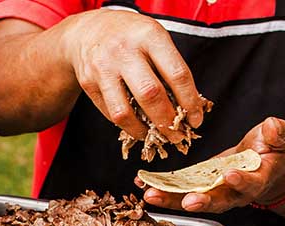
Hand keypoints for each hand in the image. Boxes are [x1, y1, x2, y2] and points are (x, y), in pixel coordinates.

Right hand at [60, 9, 204, 140]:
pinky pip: (111, 113)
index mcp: (149, 35)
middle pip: (151, 95)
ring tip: (156, 137)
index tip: (196, 119)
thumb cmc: (132, 37)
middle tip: (178, 135)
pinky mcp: (88, 83)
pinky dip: (128, 125)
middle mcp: (124, 50)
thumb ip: (170, 67)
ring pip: (125, 112)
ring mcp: (103, 67)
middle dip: (168, 121)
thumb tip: (187, 109)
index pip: (177, 74)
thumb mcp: (154, 38)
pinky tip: (138, 127)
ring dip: (144, 131)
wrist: (89, 30)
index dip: (190, 102)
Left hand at [138, 117, 284, 212]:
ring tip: (151, 195)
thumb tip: (271, 127)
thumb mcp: (280, 137)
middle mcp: (235, 193)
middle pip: (219, 201)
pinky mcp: (198, 188)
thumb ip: (278, 133)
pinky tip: (143, 185)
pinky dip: (162, 190)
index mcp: (258, 180)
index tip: (231, 176)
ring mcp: (215, 193)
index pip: (251, 183)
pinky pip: (179, 193)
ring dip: (172, 200)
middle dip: (202, 201)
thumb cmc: (272, 149)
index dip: (242, 181)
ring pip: (193, 200)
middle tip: (188, 202)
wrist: (262, 166)